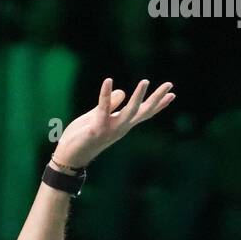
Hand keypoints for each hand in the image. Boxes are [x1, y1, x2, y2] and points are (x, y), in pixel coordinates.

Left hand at [53, 78, 175, 170]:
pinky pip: (103, 109)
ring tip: (145, 82)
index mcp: (121, 124)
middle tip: (170, 84)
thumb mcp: (97, 117)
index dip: (159, 104)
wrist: (67, 158)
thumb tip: (122, 92)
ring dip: (138, 98)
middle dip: (157, 99)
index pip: (144, 113)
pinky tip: (108, 81)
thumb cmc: (81, 138)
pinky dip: (106, 95)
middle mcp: (120, 128)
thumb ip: (110, 105)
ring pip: (129, 113)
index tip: (173, 94)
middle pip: (143, 112)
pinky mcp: (96, 129)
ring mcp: (110, 130)